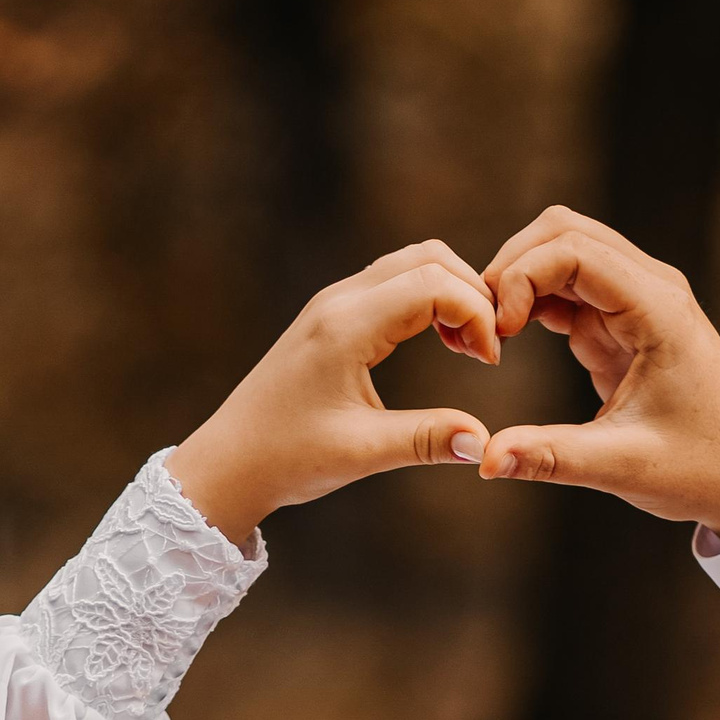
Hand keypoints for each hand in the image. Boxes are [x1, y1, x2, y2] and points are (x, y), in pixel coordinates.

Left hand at [168, 242, 499, 547]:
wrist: (229, 462)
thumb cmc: (287, 458)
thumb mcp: (362, 453)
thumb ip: (426, 440)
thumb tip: (485, 443)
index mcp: (346, 326)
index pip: (434, 284)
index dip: (476, 315)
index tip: (490, 362)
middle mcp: (340, 300)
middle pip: (429, 258)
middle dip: (472, 294)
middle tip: (487, 350)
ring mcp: (334, 303)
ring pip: (412, 263)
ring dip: (452, 292)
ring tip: (468, 348)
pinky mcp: (332, 315)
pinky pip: (393, 282)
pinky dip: (429, 299)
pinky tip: (440, 343)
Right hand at [477, 207, 719, 540]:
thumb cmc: (701, 470)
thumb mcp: (623, 468)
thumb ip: (551, 457)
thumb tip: (486, 459)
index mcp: (659, 309)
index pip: (574, 249)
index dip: (521, 277)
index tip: (497, 334)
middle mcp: (651, 289)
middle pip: (564, 231)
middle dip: (511, 267)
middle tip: (480, 326)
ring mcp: (636, 301)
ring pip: (563, 251)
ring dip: (518, 281)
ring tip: (490, 336)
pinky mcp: (622, 323)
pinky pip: (567, 289)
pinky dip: (531, 303)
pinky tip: (508, 340)